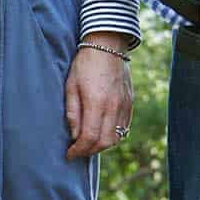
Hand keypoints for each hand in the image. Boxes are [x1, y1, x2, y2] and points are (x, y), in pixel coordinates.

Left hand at [63, 36, 133, 158]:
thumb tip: (74, 135)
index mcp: (96, 103)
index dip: (78, 150)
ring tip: (88, 143)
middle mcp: (114, 106)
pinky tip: (102, 132)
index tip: (69, 154)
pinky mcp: (130, 101)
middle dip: (89, 151)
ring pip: (117, 137)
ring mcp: (124, 104)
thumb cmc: (84, 65)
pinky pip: (124, 126)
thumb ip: (73, 113)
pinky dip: (113, 135)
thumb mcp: (70, 87)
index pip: (89, 138)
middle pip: (105, 142)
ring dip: (102, 145)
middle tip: (77, 151)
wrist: (108, 45)